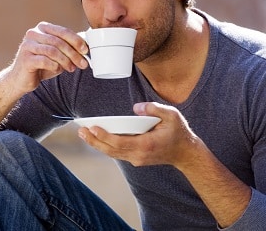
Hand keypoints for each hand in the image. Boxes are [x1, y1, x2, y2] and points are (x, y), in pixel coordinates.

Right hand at [6, 22, 89, 94]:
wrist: (22, 79)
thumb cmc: (41, 66)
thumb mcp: (57, 54)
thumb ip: (68, 48)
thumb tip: (86, 48)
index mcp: (42, 28)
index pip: (62, 31)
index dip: (76, 40)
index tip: (85, 50)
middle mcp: (33, 34)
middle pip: (58, 41)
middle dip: (73, 53)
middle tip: (82, 63)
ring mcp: (27, 46)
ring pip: (52, 51)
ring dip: (65, 61)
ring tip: (71, 68)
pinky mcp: (25, 59)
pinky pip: (44, 61)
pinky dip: (54, 66)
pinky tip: (57, 70)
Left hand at [78, 102, 198, 167]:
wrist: (186, 154)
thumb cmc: (179, 132)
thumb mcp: (172, 115)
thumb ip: (154, 109)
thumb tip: (136, 108)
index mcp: (146, 145)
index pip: (120, 142)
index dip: (105, 136)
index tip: (93, 128)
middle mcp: (139, 155)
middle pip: (111, 150)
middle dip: (94, 140)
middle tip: (80, 130)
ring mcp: (136, 159)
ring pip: (112, 153)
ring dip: (96, 144)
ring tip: (83, 133)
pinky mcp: (135, 159)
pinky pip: (116, 153)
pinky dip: (104, 146)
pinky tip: (95, 138)